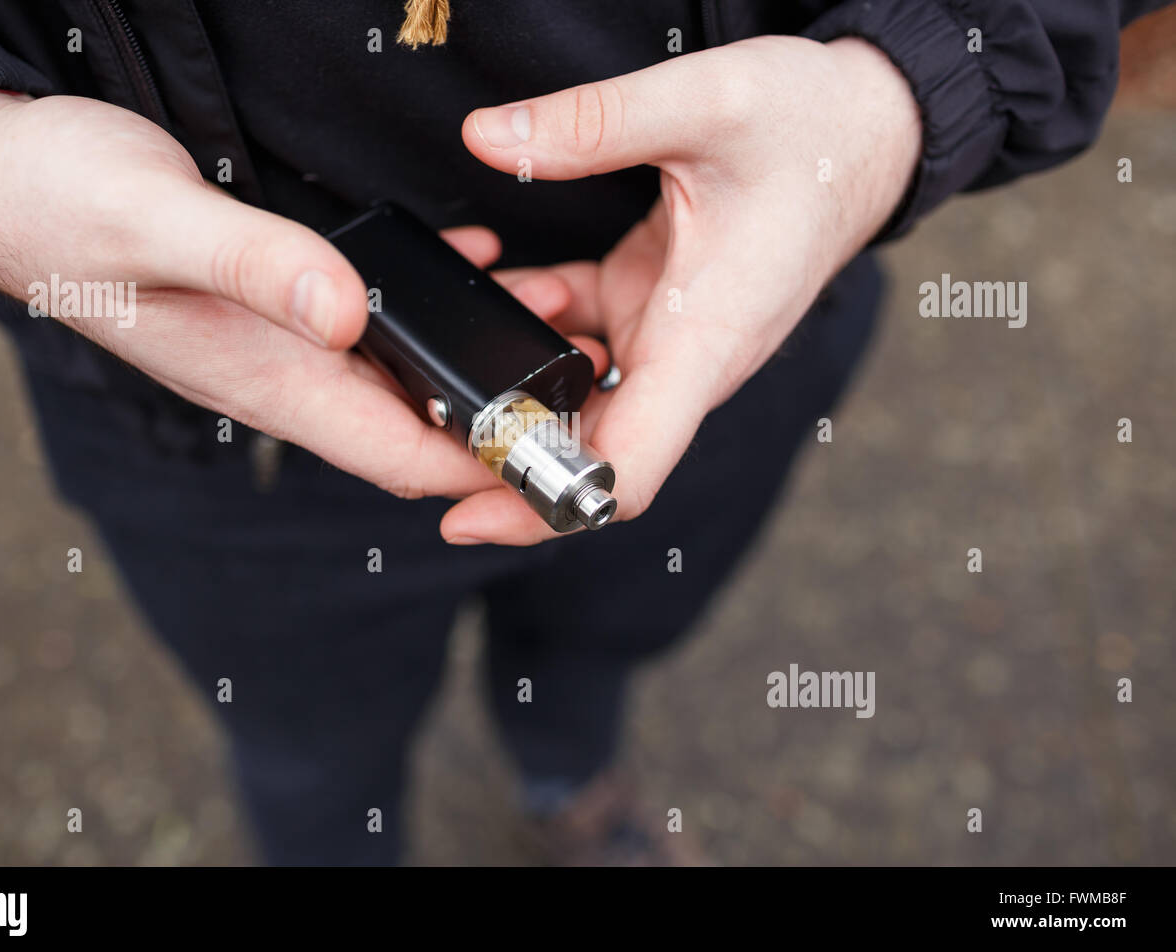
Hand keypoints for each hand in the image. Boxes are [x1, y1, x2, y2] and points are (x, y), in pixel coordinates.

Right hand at [0, 92, 572, 500]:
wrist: (8, 183)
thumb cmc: (66, 206)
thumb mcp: (158, 223)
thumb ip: (251, 267)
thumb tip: (344, 318)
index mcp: (266, 378)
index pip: (397, 453)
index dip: (481, 469)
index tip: (557, 455)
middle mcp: (285, 374)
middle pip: (415, 429)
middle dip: (499, 421)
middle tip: (583, 377)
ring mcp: (286, 343)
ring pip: (403, 379)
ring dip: (475, 362)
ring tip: (552, 315)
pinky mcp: (285, 304)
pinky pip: (377, 328)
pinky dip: (436, 311)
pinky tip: (479, 266)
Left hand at [442, 36, 921, 544]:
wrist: (867, 131)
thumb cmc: (815, 131)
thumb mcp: (710, 104)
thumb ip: (596, 123)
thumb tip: (487, 138)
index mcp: (707, 342)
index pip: (631, 467)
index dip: (548, 508)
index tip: (468, 519)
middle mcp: (686, 360)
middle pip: (587, 450)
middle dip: (499, 455)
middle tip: (412, 430)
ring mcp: (665, 339)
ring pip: (573, 398)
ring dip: (508, 386)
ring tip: (438, 354)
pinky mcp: (649, 308)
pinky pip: (573, 341)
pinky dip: (527, 327)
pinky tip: (495, 287)